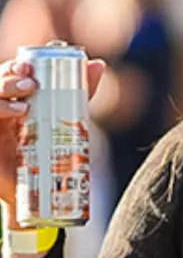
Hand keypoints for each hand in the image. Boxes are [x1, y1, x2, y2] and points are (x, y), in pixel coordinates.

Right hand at [0, 57, 106, 213]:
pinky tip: (15, 113)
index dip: (14, 67)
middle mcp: (2, 110)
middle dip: (8, 77)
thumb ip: (81, 94)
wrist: (40, 193)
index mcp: (16, 100)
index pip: (9, 75)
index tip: (28, 66)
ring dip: (3, 95)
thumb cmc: (52, 154)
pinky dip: (0, 110)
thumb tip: (98, 64)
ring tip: (25, 106)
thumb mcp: (69, 120)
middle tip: (31, 84)